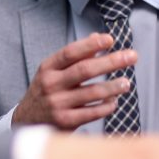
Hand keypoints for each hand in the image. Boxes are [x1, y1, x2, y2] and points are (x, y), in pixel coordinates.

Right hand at [11, 33, 135, 130]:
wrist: (27, 122)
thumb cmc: (46, 91)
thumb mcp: (53, 71)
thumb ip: (75, 55)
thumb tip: (97, 37)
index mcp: (48, 68)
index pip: (70, 52)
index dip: (91, 45)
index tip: (110, 39)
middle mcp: (51, 84)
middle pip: (85, 70)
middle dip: (111, 61)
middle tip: (132, 56)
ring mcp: (58, 104)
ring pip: (92, 92)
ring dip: (113, 86)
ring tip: (126, 82)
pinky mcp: (65, 122)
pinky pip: (92, 112)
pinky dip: (106, 106)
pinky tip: (114, 101)